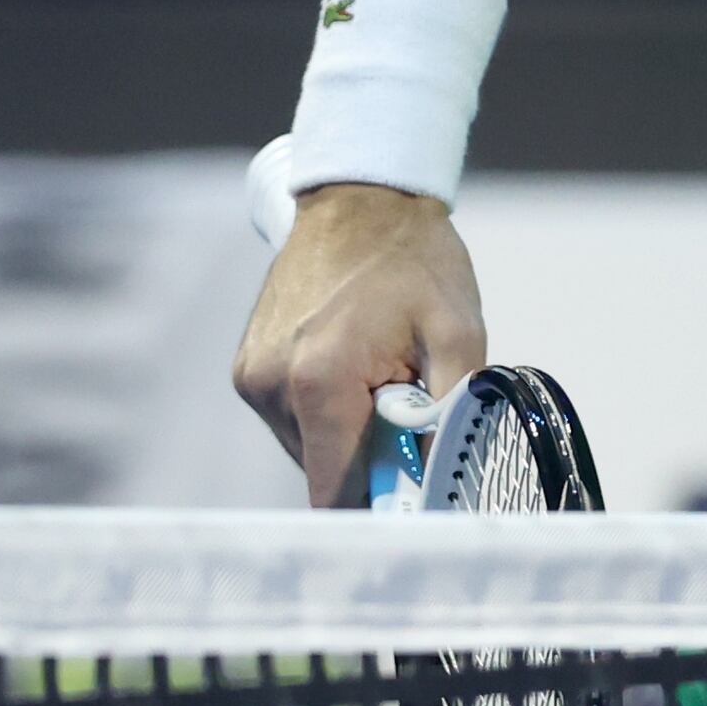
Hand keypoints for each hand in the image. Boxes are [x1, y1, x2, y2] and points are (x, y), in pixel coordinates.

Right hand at [233, 184, 487, 507]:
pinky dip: (327, 410)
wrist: (361, 199)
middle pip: (325, 470)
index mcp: (319, 382)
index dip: (378, 506)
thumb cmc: (416, 261)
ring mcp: (252, 379)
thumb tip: (437, 483)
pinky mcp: (247, 370)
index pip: (335, 492)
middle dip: (371, 456)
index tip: (412, 497)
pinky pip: (294, 419)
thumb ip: (449, 414)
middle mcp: (271, 386)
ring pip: (310, 447)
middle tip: (408, 402)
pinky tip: (352, 364)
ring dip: (349, 431)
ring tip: (380, 373)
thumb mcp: (459, 334)